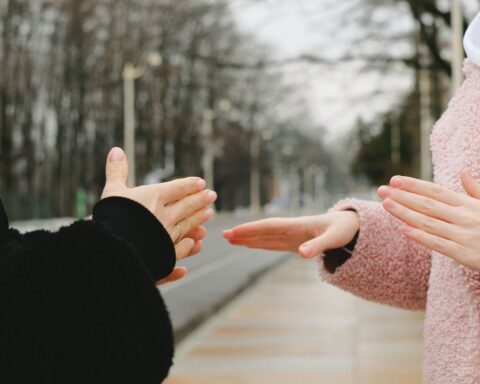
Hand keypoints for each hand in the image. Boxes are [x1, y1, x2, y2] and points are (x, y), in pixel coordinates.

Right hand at [102, 147, 216, 282]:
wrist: (110, 249)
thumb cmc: (109, 217)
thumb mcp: (111, 191)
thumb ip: (117, 171)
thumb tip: (116, 150)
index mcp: (154, 197)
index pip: (177, 188)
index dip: (190, 185)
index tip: (201, 183)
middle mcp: (164, 215)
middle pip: (187, 206)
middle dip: (200, 200)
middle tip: (212, 195)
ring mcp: (166, 236)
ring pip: (187, 225)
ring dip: (199, 218)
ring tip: (209, 213)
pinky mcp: (164, 254)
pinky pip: (180, 249)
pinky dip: (189, 245)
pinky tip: (195, 243)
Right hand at [223, 211, 359, 257]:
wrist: (351, 225)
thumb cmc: (344, 229)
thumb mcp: (334, 238)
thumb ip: (318, 245)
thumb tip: (301, 253)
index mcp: (297, 226)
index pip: (269, 227)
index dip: (251, 229)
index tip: (235, 231)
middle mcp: (291, 229)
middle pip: (262, 231)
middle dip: (244, 233)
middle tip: (223, 234)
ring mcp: (291, 236)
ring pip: (265, 236)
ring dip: (248, 237)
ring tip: (230, 238)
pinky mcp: (295, 242)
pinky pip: (273, 243)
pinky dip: (260, 243)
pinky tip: (250, 244)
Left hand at [377, 169, 479, 271]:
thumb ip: (475, 190)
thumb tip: (463, 170)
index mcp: (468, 205)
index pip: (436, 191)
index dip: (414, 185)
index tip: (394, 180)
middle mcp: (464, 217)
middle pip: (427, 205)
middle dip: (402, 196)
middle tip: (381, 190)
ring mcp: (464, 236)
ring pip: (428, 222)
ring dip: (405, 213)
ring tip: (386, 205)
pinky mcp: (464, 255)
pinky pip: (438, 244)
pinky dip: (421, 237)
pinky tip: (404, 230)